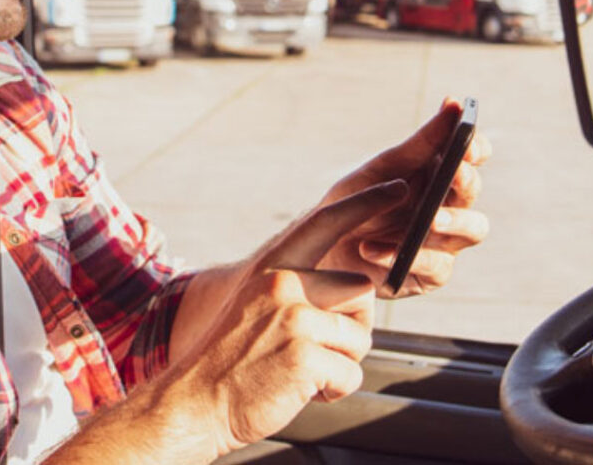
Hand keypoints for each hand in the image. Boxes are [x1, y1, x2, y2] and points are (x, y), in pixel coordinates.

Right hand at [159, 180, 408, 459]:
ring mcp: (294, 318)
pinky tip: (299, 391)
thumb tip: (356, 292)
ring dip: (342, 362)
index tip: (398, 188)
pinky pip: (350, 374)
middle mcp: (283, 284)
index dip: (366, 203)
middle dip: (352, 327)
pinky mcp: (304, 355)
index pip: (326, 222)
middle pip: (361, 292)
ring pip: (360, 336)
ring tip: (302, 372)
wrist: (193, 404)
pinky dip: (334, 391)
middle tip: (316, 351)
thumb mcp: (258, 306)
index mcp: (273, 268)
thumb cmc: (231, 362)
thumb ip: (298, 290)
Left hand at [317, 98, 490, 297]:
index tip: (467, 140)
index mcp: (438, 176)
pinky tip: (372, 249)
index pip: (472, 157)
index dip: (476, 148)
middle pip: (473, 192)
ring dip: (452, 221)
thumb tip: (453, 103)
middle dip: (465, 182)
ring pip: (473, 230)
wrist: (321, 248)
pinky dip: (402, 255)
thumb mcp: (382, 169)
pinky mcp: (428, 276)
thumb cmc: (355, 202)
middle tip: (454, 174)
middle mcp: (448, 208)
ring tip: (430, 219)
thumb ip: (421, 142)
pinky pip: (432, 267)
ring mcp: (442, 243)